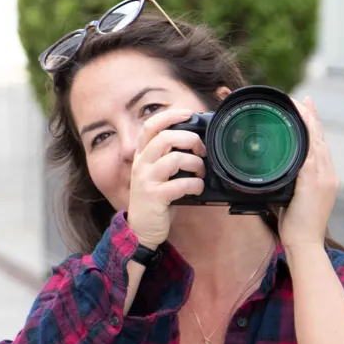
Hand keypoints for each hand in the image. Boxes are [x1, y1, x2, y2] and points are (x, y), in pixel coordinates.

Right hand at [127, 108, 206, 248]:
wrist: (141, 229)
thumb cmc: (156, 200)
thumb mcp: (157, 174)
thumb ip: (168, 157)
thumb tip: (195, 142)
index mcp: (142, 156)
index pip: (150, 126)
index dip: (170, 115)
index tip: (188, 113)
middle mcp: (141, 164)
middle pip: (165, 137)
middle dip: (190, 139)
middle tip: (202, 151)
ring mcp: (146, 180)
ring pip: (175, 158)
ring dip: (195, 164)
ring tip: (200, 173)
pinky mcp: (155, 196)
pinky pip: (181, 184)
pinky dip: (195, 185)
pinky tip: (197, 188)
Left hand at [278, 97, 339, 251]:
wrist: (306, 244)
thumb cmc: (297, 227)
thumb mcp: (294, 200)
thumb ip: (289, 184)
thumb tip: (276, 175)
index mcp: (326, 179)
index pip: (321, 147)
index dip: (315, 127)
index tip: (308, 110)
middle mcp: (329, 176)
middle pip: (321, 140)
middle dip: (313, 118)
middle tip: (304, 100)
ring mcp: (324, 179)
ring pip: (317, 143)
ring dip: (309, 122)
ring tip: (301, 105)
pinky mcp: (315, 184)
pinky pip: (311, 155)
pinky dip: (307, 138)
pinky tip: (302, 126)